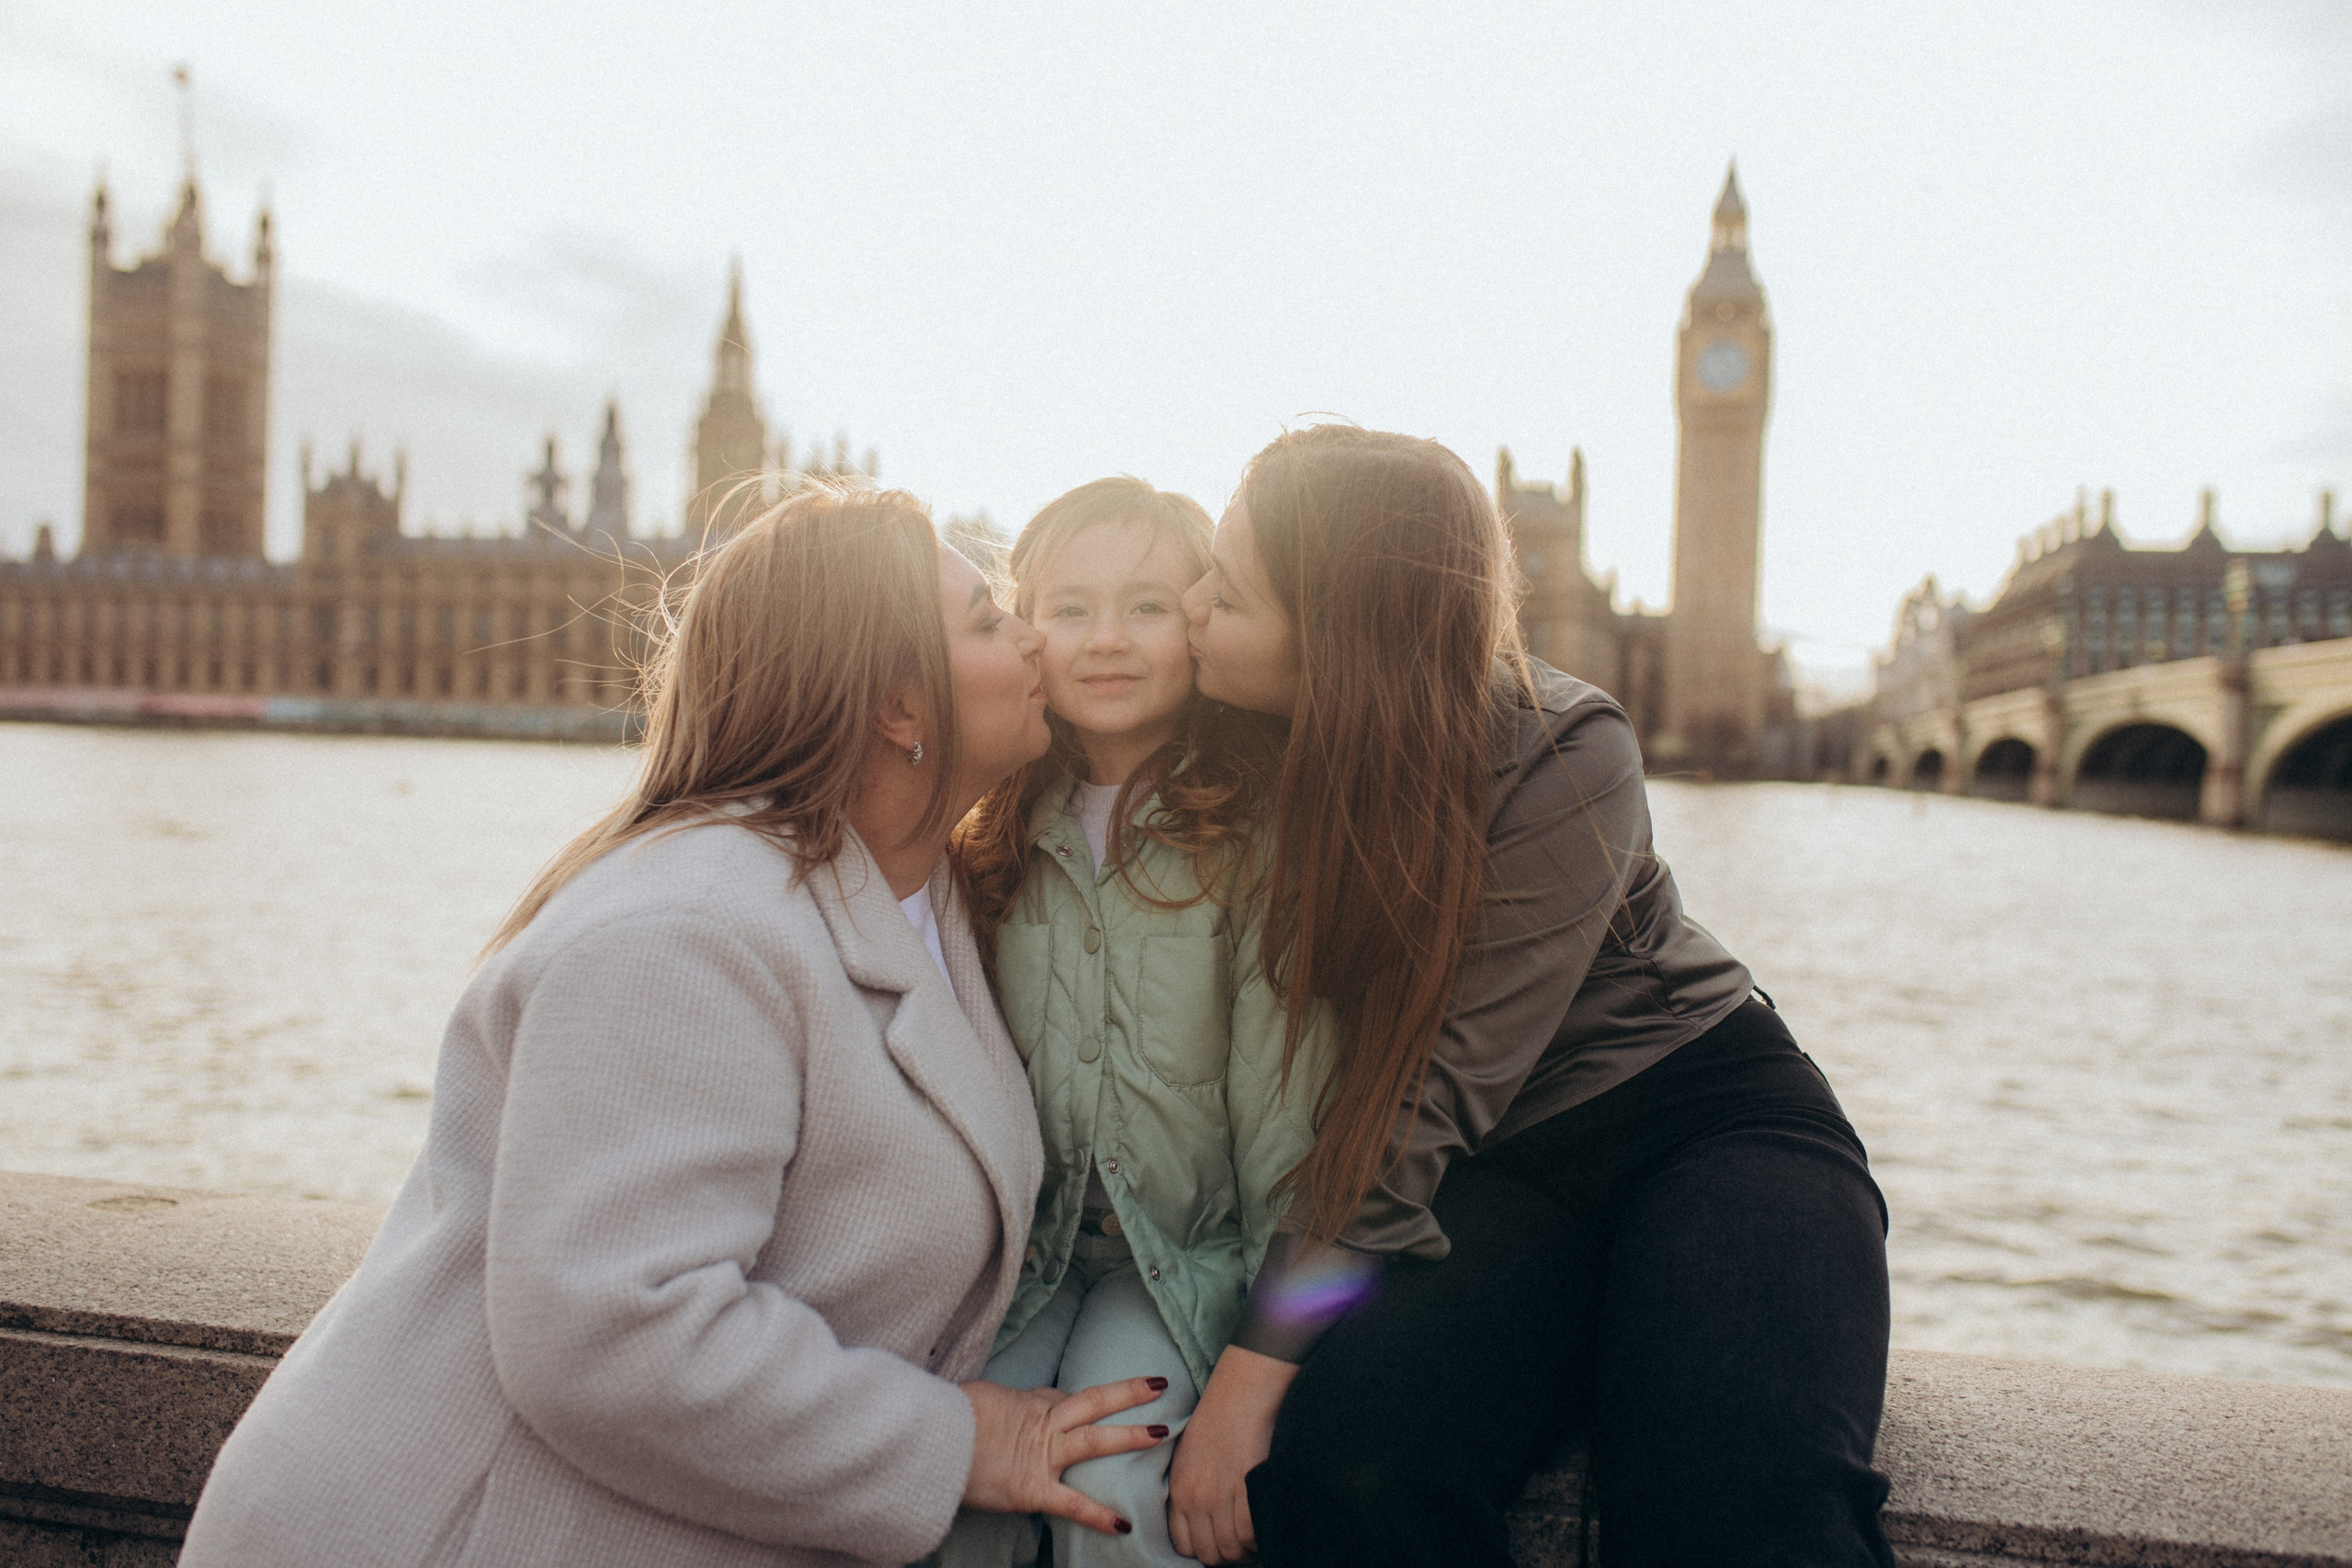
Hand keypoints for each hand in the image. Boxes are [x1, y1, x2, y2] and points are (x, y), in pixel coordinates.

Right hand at [961, 1376, 1170, 1537]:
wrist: (933, 1440)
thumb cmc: (946, 1419)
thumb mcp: (973, 1400)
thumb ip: (993, 1407)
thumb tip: (988, 1412)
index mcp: (1024, 1402)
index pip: (1062, 1398)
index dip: (1083, 1401)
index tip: (1102, 1398)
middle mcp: (1040, 1423)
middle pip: (1092, 1401)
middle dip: (1127, 1393)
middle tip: (1159, 1384)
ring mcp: (1041, 1456)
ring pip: (1094, 1439)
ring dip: (1129, 1435)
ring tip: (1163, 1432)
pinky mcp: (1033, 1489)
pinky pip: (1072, 1503)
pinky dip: (1098, 1514)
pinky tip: (1123, 1525)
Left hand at [1168, 1346, 1295, 1563]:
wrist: (1243, 1389)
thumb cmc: (1220, 1417)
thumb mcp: (1189, 1454)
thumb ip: (1191, 1489)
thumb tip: (1203, 1520)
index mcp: (1180, 1488)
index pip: (1184, 1544)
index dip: (1203, 1549)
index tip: (1217, 1542)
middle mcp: (1197, 1497)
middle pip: (1209, 1552)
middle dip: (1226, 1553)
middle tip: (1240, 1541)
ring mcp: (1222, 1494)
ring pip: (1232, 1547)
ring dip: (1245, 1547)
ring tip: (1254, 1535)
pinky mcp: (1248, 1487)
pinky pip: (1251, 1532)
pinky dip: (1259, 1535)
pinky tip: (1264, 1522)